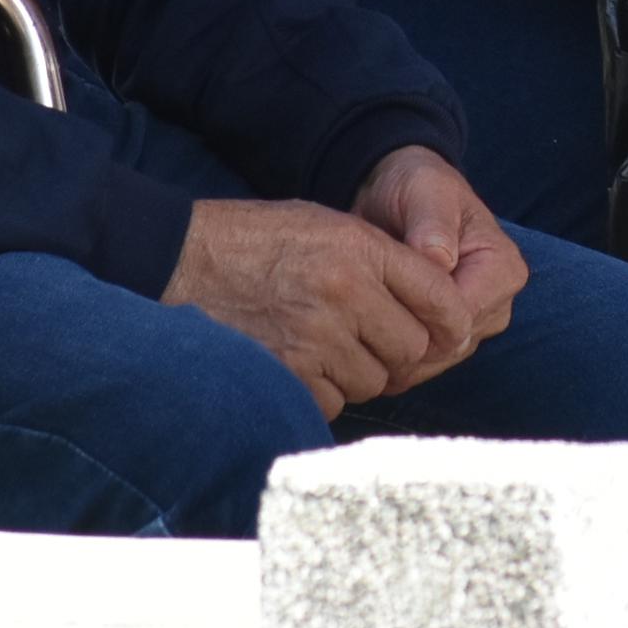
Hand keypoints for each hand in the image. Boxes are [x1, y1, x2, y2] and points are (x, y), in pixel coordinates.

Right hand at [161, 192, 479, 413]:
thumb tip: (440, 308)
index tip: (448, 334)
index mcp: (360, 249)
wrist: (177, 259)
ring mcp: (315, 336)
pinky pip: (333, 402)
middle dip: (395, 352)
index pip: (440, 298)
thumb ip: (382, 261)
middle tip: (364, 340)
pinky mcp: (286, 374)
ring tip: (319, 344)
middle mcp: (345, 292)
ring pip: (373, 381)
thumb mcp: (326, 225)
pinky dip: (321, 392)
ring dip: (355, 373)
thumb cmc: (255, 241)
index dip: (450, 323)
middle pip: (411, 349)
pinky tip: (296, 363)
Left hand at [353, 144, 524, 354]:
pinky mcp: (450, 338)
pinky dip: (391, 356)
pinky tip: (363, 335)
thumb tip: (440, 261)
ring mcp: (475, 325)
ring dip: (393, 352)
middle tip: (354, 316)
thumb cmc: (415, 187)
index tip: (372, 300)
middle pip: (448, 348)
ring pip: (433, 364)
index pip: (460, 319)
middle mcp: (497, 304)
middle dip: (401, 340)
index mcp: (502, 269)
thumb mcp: (424, 190)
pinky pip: (421, 366)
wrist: (400, 194)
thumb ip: (432, 224)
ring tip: (355, 323)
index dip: (414, 318)